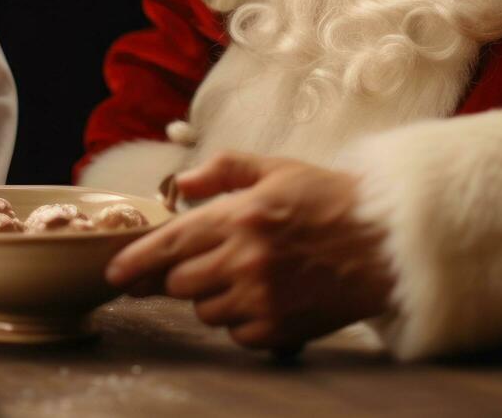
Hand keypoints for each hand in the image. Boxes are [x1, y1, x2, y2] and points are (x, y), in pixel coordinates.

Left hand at [106, 151, 392, 352]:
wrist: (386, 245)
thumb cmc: (331, 201)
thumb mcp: (278, 168)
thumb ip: (223, 170)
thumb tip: (179, 186)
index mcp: (241, 215)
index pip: (170, 243)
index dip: (135, 260)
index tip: (114, 273)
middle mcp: (245, 259)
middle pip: (179, 283)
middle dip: (181, 275)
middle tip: (201, 264)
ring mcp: (262, 297)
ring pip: (204, 311)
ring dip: (212, 298)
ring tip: (245, 276)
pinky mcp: (279, 329)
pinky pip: (236, 334)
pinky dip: (241, 320)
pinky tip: (265, 297)